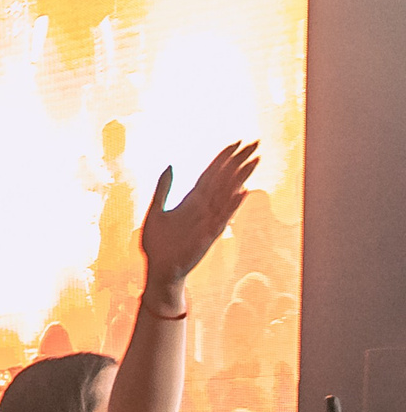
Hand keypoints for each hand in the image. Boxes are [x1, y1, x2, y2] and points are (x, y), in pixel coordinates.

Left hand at [140, 141, 258, 286]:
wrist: (158, 269)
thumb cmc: (157, 244)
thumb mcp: (156, 211)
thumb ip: (163, 189)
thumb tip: (171, 165)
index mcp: (191, 200)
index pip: (211, 173)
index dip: (223, 158)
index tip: (237, 142)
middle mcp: (204, 207)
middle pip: (224, 179)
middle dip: (239, 161)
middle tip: (256, 143)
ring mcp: (209, 219)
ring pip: (227, 193)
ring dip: (241, 177)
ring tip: (255, 161)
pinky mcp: (210, 234)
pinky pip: (224, 217)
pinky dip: (233, 204)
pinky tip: (244, 191)